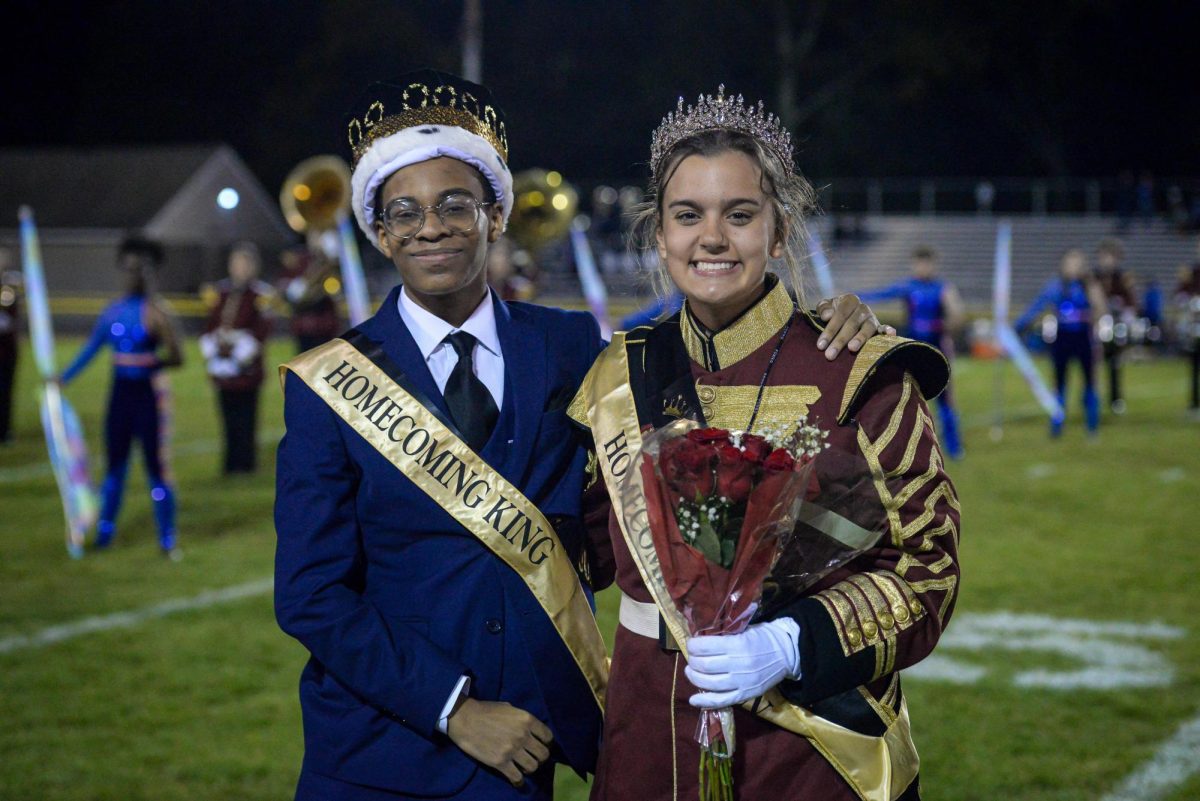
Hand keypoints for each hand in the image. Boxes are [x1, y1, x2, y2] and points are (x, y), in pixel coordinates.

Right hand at [445, 698, 552, 784]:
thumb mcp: (509, 708)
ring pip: (533, 767)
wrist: (465, 719)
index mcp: (527, 719)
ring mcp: (512, 750)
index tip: (542, 746)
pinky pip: (517, 777)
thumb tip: (529, 729)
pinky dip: (518, 781)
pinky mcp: (500, 762)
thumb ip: (521, 719)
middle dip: (540, 758)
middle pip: (543, 754)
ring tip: (523, 767)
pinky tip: (516, 780)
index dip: (547, 743)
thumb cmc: (486, 711)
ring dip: (529, 769)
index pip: (548, 736)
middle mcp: (523, 735)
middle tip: (533, 758)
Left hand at [685, 618, 800, 708]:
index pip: (705, 647)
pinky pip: (722, 701)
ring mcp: (742, 682)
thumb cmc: (762, 638)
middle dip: (692, 661)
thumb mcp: (743, 629)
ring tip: (691, 672)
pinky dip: (705, 701)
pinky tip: (693, 700)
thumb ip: (724, 636)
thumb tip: (700, 639)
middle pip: (704, 666)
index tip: (691, 644)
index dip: (693, 646)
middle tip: (691, 658)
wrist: (786, 653)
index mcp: (738, 645)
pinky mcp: (745, 694)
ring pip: (709, 684)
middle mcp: (738, 664)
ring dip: (694, 678)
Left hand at [814, 294, 894, 359]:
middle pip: (851, 324)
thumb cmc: (832, 312)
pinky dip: (887, 331)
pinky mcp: (879, 327)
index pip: (840, 315)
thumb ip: (823, 308)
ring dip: (860, 338)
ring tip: (852, 348)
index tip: (820, 346)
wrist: (846, 313)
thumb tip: (828, 315)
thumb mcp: (825, 307)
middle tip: (829, 355)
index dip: (830, 330)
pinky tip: (891, 334)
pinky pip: (884, 329)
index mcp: (849, 300)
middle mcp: (862, 308)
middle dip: (839, 341)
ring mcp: (872, 318)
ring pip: (867, 328)